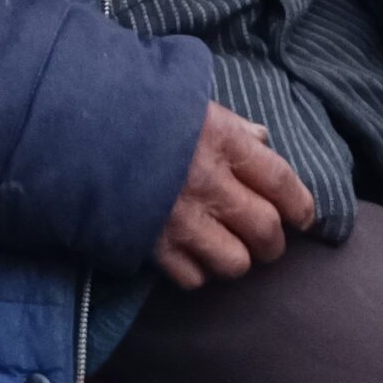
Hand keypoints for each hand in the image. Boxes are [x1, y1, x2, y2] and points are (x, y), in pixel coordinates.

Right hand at [153, 102, 315, 290]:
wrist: (78, 129)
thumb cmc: (141, 109)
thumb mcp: (192, 104)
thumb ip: (233, 126)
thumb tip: (264, 143)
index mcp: (222, 141)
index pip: (283, 182)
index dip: (302, 205)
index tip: (304, 217)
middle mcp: (208, 184)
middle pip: (266, 230)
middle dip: (273, 240)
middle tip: (267, 239)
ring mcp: (180, 220)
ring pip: (236, 263)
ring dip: (236, 258)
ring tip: (227, 247)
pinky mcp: (153, 246)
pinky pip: (193, 278)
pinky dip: (196, 270)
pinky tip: (189, 253)